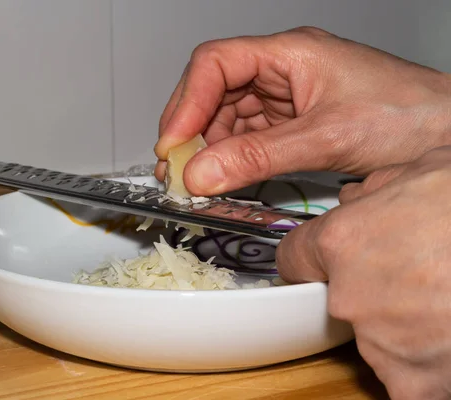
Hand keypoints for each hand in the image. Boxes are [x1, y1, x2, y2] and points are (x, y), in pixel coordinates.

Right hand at [154, 26, 450, 195]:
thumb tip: (202, 174)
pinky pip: (246, 140)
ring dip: (206, 150)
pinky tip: (220, 180)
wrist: (448, 135)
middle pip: (213, 93)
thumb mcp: (326, 137)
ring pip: (226, 119)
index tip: (172, 144)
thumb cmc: (411, 115)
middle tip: (175, 170)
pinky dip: (228, 161)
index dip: (186, 103)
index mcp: (290, 53)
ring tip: (193, 183)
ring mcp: (285, 100)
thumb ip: (259, 158)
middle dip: (189, 131)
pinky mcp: (291, 126)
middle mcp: (282, 72)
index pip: (216, 64)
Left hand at [276, 146, 450, 398]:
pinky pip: (404, 378)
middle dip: (366, 285)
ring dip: (400, 323)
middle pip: (337, 296)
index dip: (313, 255)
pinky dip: (424, 363)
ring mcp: (381, 344)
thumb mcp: (427, 170)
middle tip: (414, 272)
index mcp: (343, 242)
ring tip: (443, 299)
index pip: (295, 257)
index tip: (326, 259)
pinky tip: (447, 334)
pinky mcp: (415, 381)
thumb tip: (356, 199)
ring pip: (373, 335)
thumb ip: (376, 189)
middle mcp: (350, 296)